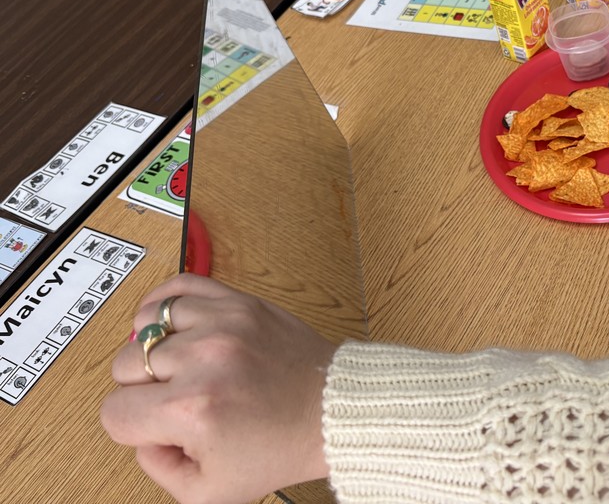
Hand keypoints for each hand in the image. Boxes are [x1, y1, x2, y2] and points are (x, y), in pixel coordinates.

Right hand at [101, 274, 335, 503]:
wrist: (330, 410)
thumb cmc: (281, 446)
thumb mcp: (210, 491)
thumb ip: (157, 467)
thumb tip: (140, 431)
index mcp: (192, 409)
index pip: (115, 412)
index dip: (132, 427)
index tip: (160, 427)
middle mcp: (204, 359)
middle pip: (125, 366)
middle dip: (143, 389)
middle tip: (176, 398)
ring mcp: (222, 324)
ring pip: (144, 325)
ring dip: (153, 347)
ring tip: (179, 363)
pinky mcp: (240, 303)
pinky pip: (179, 287)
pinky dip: (163, 303)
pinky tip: (170, 324)